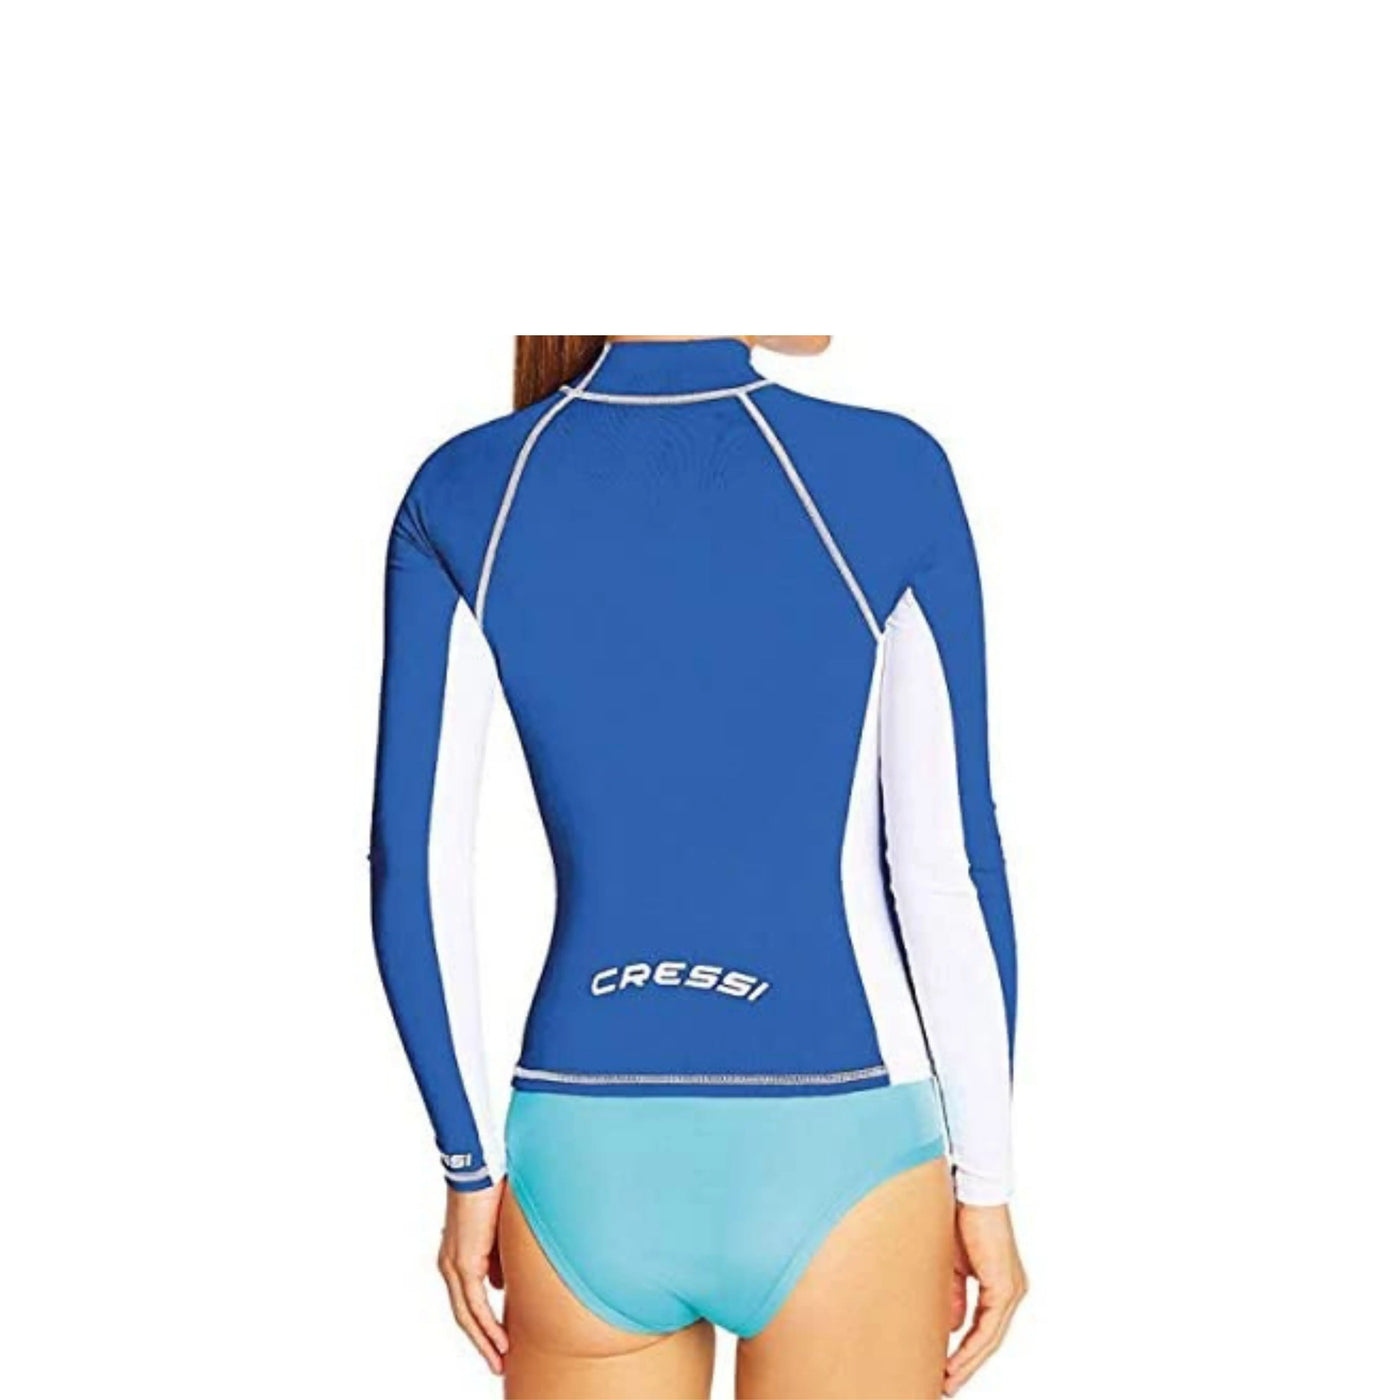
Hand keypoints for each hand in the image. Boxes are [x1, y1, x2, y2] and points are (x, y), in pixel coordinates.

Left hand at [438, 1182, 508, 1373]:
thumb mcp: (497, 1231)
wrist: (480, 1168)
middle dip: (481, 1341)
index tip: (497, 1339)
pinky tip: (500, 1342)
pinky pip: (475, 1305)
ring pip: (467, 1315)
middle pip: (463, 1314)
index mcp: (455, 1255)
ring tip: (499, 1360)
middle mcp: (449, 1264)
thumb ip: (497, 1258)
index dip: (481, 1322)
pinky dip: (488, 1327)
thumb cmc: (491, 1188)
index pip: (466, 1298)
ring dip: (485, 1340)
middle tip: (497, 1361)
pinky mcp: (463, 1263)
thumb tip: (501, 1284)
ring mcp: (453, 1265)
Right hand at [945, 1202, 1026, 1394]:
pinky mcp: (1005, 1286)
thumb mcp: (951, 1266)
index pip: (982, 1329)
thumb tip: (953, 1328)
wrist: (968, 1190)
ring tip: (947, 1381)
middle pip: (988, 1340)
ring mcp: (1011, 1289)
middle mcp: (1011, 1291)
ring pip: (990, 1338)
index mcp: (999, 1284)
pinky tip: (956, 1361)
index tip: (944, 1370)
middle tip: (945, 1387)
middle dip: (966, 1366)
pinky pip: (989, 1327)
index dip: (964, 1352)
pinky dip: (972, 1347)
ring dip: (968, 1363)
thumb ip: (953, 1297)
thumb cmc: (958, 1219)